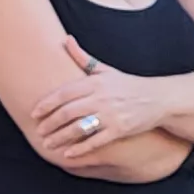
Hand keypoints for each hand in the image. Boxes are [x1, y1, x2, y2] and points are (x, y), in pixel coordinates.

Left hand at [25, 38, 168, 160]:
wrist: (158, 98)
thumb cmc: (128, 84)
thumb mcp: (106, 69)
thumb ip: (83, 58)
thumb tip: (66, 39)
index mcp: (96, 82)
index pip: (65, 93)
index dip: (47, 103)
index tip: (34, 112)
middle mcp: (101, 98)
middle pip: (68, 112)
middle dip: (50, 123)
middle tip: (38, 131)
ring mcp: (111, 115)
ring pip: (79, 128)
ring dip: (60, 138)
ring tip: (48, 144)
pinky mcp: (120, 130)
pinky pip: (95, 141)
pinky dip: (80, 149)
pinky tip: (68, 154)